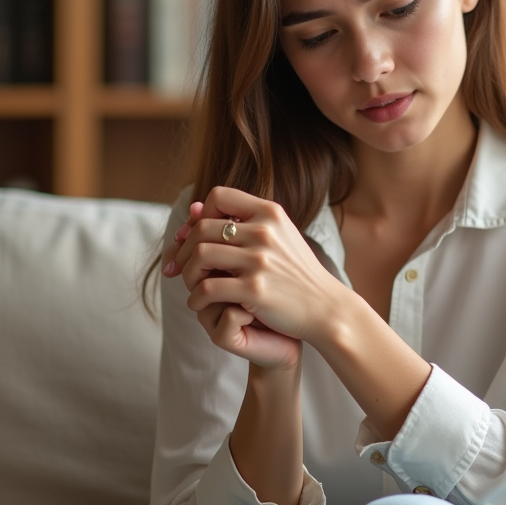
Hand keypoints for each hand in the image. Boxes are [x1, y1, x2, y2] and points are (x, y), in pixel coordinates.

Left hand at [165, 186, 348, 346]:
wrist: (326, 308)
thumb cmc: (297, 274)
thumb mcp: (279, 237)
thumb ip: (243, 222)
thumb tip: (194, 210)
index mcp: (270, 213)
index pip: (219, 196)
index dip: (200, 214)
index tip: (194, 235)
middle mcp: (265, 231)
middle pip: (203, 228)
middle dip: (185, 249)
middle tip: (179, 267)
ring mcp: (260, 260)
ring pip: (200, 256)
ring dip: (187, 273)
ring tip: (191, 286)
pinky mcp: (254, 289)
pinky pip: (206, 288)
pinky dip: (195, 298)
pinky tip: (198, 305)